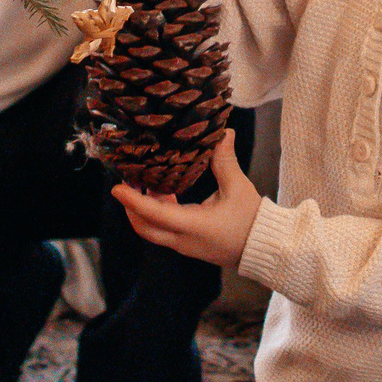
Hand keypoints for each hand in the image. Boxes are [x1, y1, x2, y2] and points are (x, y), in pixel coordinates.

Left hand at [112, 132, 258, 268]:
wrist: (264, 248)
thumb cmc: (251, 219)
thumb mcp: (238, 188)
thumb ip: (225, 161)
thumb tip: (224, 132)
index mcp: (192, 226)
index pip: (154, 214)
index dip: (133, 200)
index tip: (116, 187)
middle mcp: (183, 240)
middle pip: (145, 227)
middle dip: (131, 207)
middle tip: (126, 183)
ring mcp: (185, 245)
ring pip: (153, 230)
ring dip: (144, 209)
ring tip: (145, 182)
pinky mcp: (190, 245)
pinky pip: (165, 231)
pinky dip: (158, 213)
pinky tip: (165, 193)